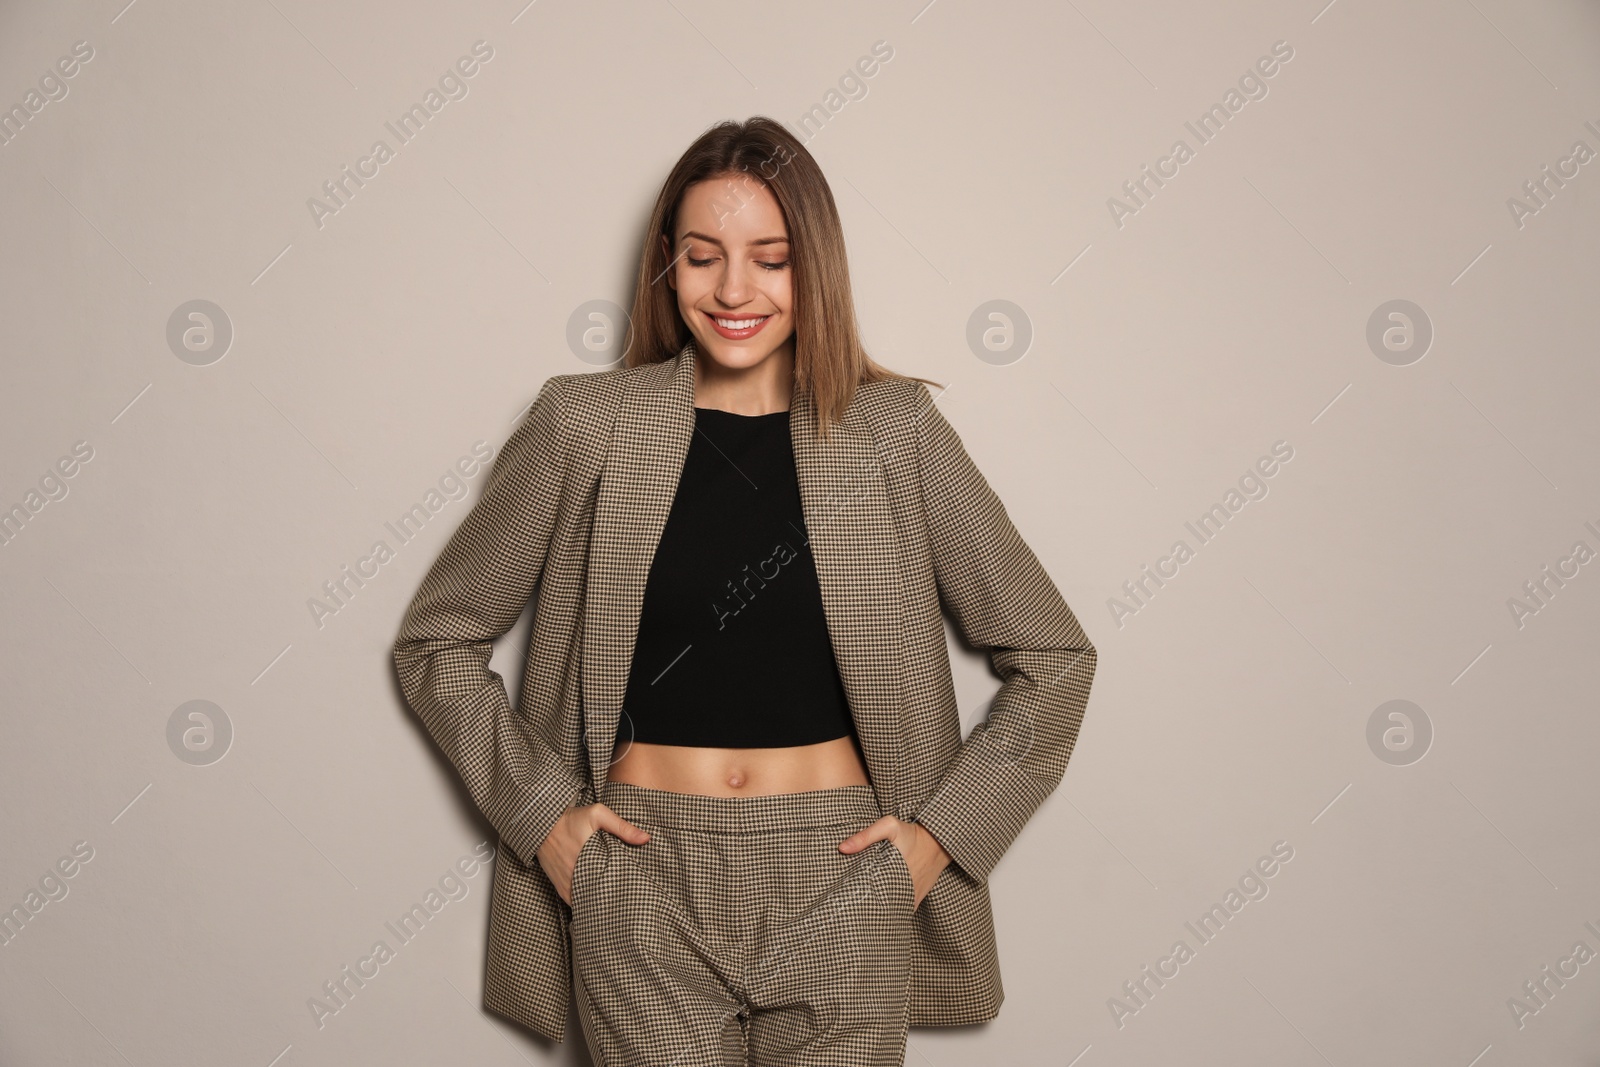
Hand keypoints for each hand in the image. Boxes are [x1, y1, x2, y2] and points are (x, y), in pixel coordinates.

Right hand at [536, 803, 650, 905]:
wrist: (542, 823)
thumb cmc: (571, 818)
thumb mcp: (597, 814)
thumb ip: (622, 827)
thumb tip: (646, 838)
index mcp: (589, 859)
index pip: (611, 882)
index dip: (624, 887)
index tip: (635, 889)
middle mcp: (576, 875)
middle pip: (600, 895)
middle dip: (614, 897)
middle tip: (629, 898)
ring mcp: (567, 883)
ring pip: (587, 901)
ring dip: (599, 901)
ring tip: (615, 902)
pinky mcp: (559, 887)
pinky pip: (574, 902)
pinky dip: (584, 903)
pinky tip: (596, 902)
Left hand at [837, 816, 950, 909]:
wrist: (940, 841)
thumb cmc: (913, 833)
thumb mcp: (889, 826)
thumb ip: (865, 836)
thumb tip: (842, 848)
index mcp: (890, 873)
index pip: (867, 894)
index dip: (855, 897)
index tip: (844, 897)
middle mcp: (901, 888)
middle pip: (877, 905)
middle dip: (864, 906)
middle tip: (850, 905)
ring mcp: (911, 896)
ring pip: (890, 910)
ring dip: (878, 910)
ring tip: (863, 910)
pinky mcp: (917, 898)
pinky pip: (903, 911)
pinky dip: (893, 911)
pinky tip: (882, 909)